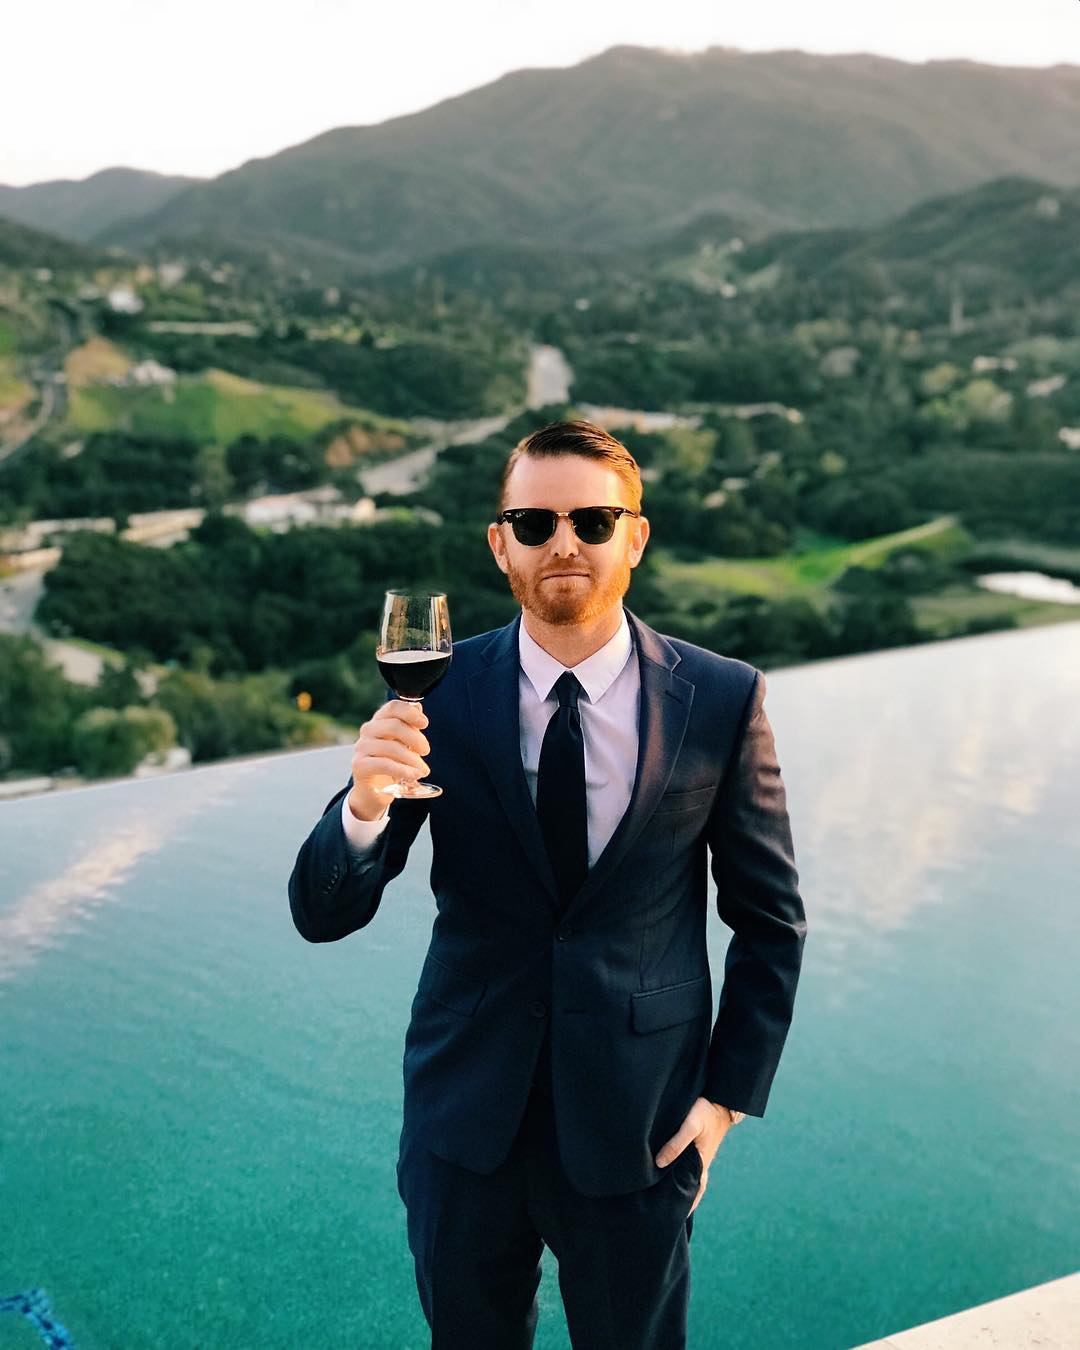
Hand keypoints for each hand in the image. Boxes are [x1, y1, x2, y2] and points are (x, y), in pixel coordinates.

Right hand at [347, 700, 429, 820]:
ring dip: (412, 759)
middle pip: (394, 725)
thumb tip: (418, 707)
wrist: (374, 790)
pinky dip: (403, 770)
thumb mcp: (404, 744)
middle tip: (426, 751)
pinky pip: (385, 764)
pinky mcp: (359, 764)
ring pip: (391, 747)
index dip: (410, 713)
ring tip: (423, 770)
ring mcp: (362, 747)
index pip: (393, 707)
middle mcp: (368, 730)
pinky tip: (414, 775)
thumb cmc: (392, 763)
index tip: (425, 723)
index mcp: (380, 721)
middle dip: (415, 738)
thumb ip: (410, 726)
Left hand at [654, 1097, 732, 1215]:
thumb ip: (676, 1144)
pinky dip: (681, 1175)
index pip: (693, 1193)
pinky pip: (688, 1167)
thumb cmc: (706, 1111)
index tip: (672, 1221)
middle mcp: (701, 1164)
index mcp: (701, 1164)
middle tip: (665, 1216)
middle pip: (691, 1189)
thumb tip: (660, 1163)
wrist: (721, 1098)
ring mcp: (700, 1156)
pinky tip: (671, 1175)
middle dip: (680, 1202)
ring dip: (680, 1189)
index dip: (684, 1207)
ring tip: (665, 1201)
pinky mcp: (697, 1147)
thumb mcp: (691, 1125)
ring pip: (688, 1178)